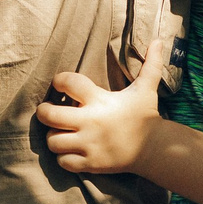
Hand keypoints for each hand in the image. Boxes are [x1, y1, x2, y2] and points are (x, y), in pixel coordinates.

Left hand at [40, 33, 168, 174]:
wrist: (155, 148)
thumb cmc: (145, 115)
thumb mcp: (147, 88)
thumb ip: (150, 64)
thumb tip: (159, 40)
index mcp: (100, 100)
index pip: (68, 82)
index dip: (59, 80)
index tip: (60, 83)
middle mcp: (91, 122)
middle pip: (49, 115)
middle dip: (44, 111)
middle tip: (47, 111)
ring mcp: (90, 145)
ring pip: (53, 141)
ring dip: (53, 136)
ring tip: (60, 132)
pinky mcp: (91, 163)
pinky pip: (63, 162)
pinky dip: (63, 157)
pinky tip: (69, 150)